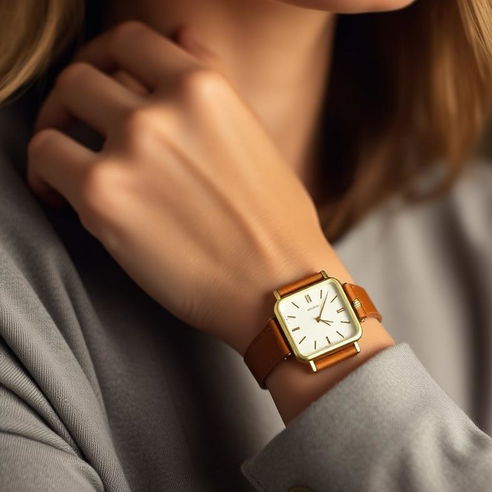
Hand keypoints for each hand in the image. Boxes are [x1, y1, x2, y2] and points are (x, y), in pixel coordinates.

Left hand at [26, 20, 340, 354]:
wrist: (282, 288)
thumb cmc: (277, 225)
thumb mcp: (256, 140)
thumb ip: (213, 88)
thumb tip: (181, 39)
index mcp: (205, 88)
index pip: (130, 40)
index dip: (106, 57)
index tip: (103, 83)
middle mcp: (162, 109)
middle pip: (83, 76)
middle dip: (76, 103)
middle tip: (80, 129)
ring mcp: (130, 149)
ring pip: (56, 115)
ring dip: (57, 135)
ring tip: (68, 165)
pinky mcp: (103, 197)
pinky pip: (46, 161)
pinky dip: (47, 177)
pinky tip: (64, 198)